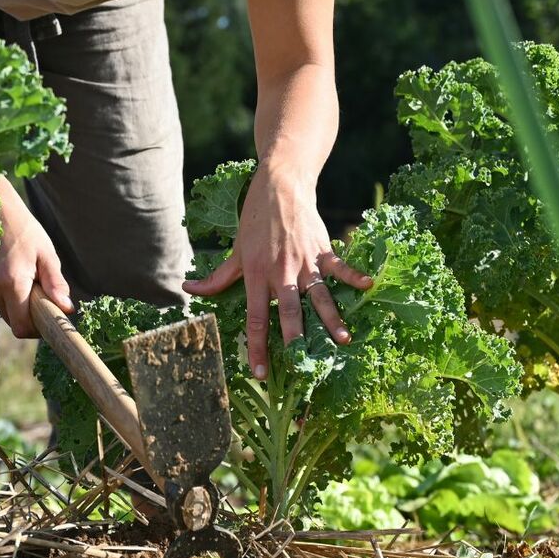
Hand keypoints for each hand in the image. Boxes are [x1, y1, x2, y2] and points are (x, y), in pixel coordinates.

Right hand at [0, 191, 71, 338]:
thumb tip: (66, 309)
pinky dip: (4, 291)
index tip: (49, 315)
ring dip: (16, 300)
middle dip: (29, 311)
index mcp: (11, 283)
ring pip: (3, 309)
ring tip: (22, 271)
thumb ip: (55, 283)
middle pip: (13, 320)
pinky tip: (8, 267)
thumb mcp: (45, 251)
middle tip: (39, 286)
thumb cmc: (21, 226)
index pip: (23, 327)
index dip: (38, 328)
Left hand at [182, 162, 371, 380]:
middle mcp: (282, 272)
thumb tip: (190, 290)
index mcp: (258, 275)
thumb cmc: (256, 220)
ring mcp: (305, 261)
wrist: (280, 186)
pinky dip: (353, 275)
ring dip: (331, 318)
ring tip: (342, 340)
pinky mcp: (322, 249)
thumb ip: (218, 276)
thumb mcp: (236, 249)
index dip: (257, 347)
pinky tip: (368, 285)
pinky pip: (339, 266)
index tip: (260, 371)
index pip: (256, 318)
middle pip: (289, 312)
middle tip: (302, 366)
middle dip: (296, 340)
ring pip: (318, 296)